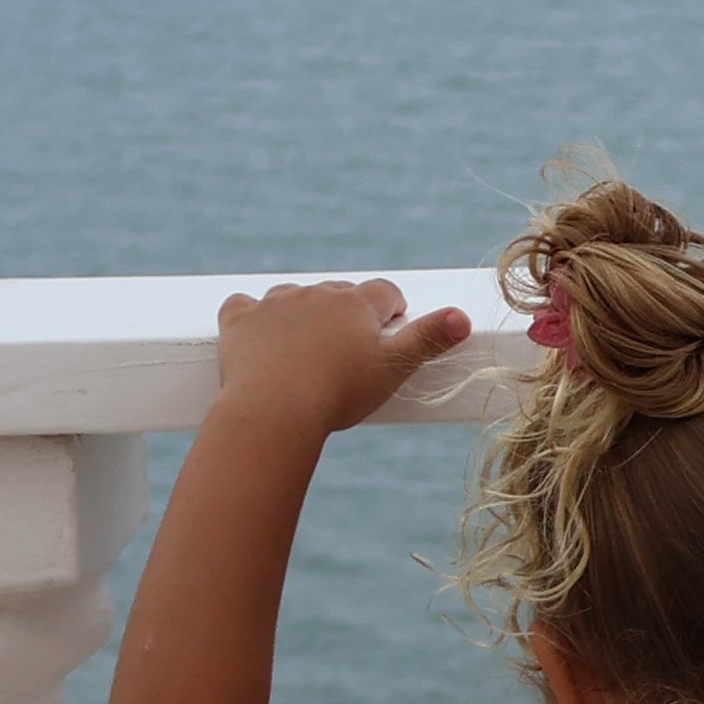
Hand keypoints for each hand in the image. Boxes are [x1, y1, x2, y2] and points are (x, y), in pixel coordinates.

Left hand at [213, 279, 471, 435]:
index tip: (391, 330)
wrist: (274, 410)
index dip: (393, 311)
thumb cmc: (339, 393)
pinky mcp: (240, 320)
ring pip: (294, 297)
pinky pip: (244, 305)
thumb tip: (462, 317)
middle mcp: (316, 292)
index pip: (385, 292)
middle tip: (351, 351)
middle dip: (348, 314)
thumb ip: (429, 340)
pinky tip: (258, 333)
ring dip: (303, 313)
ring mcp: (275, 304)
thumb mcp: (393, 369)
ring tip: (308, 349)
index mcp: (356, 302)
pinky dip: (252, 316)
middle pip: (340, 293)